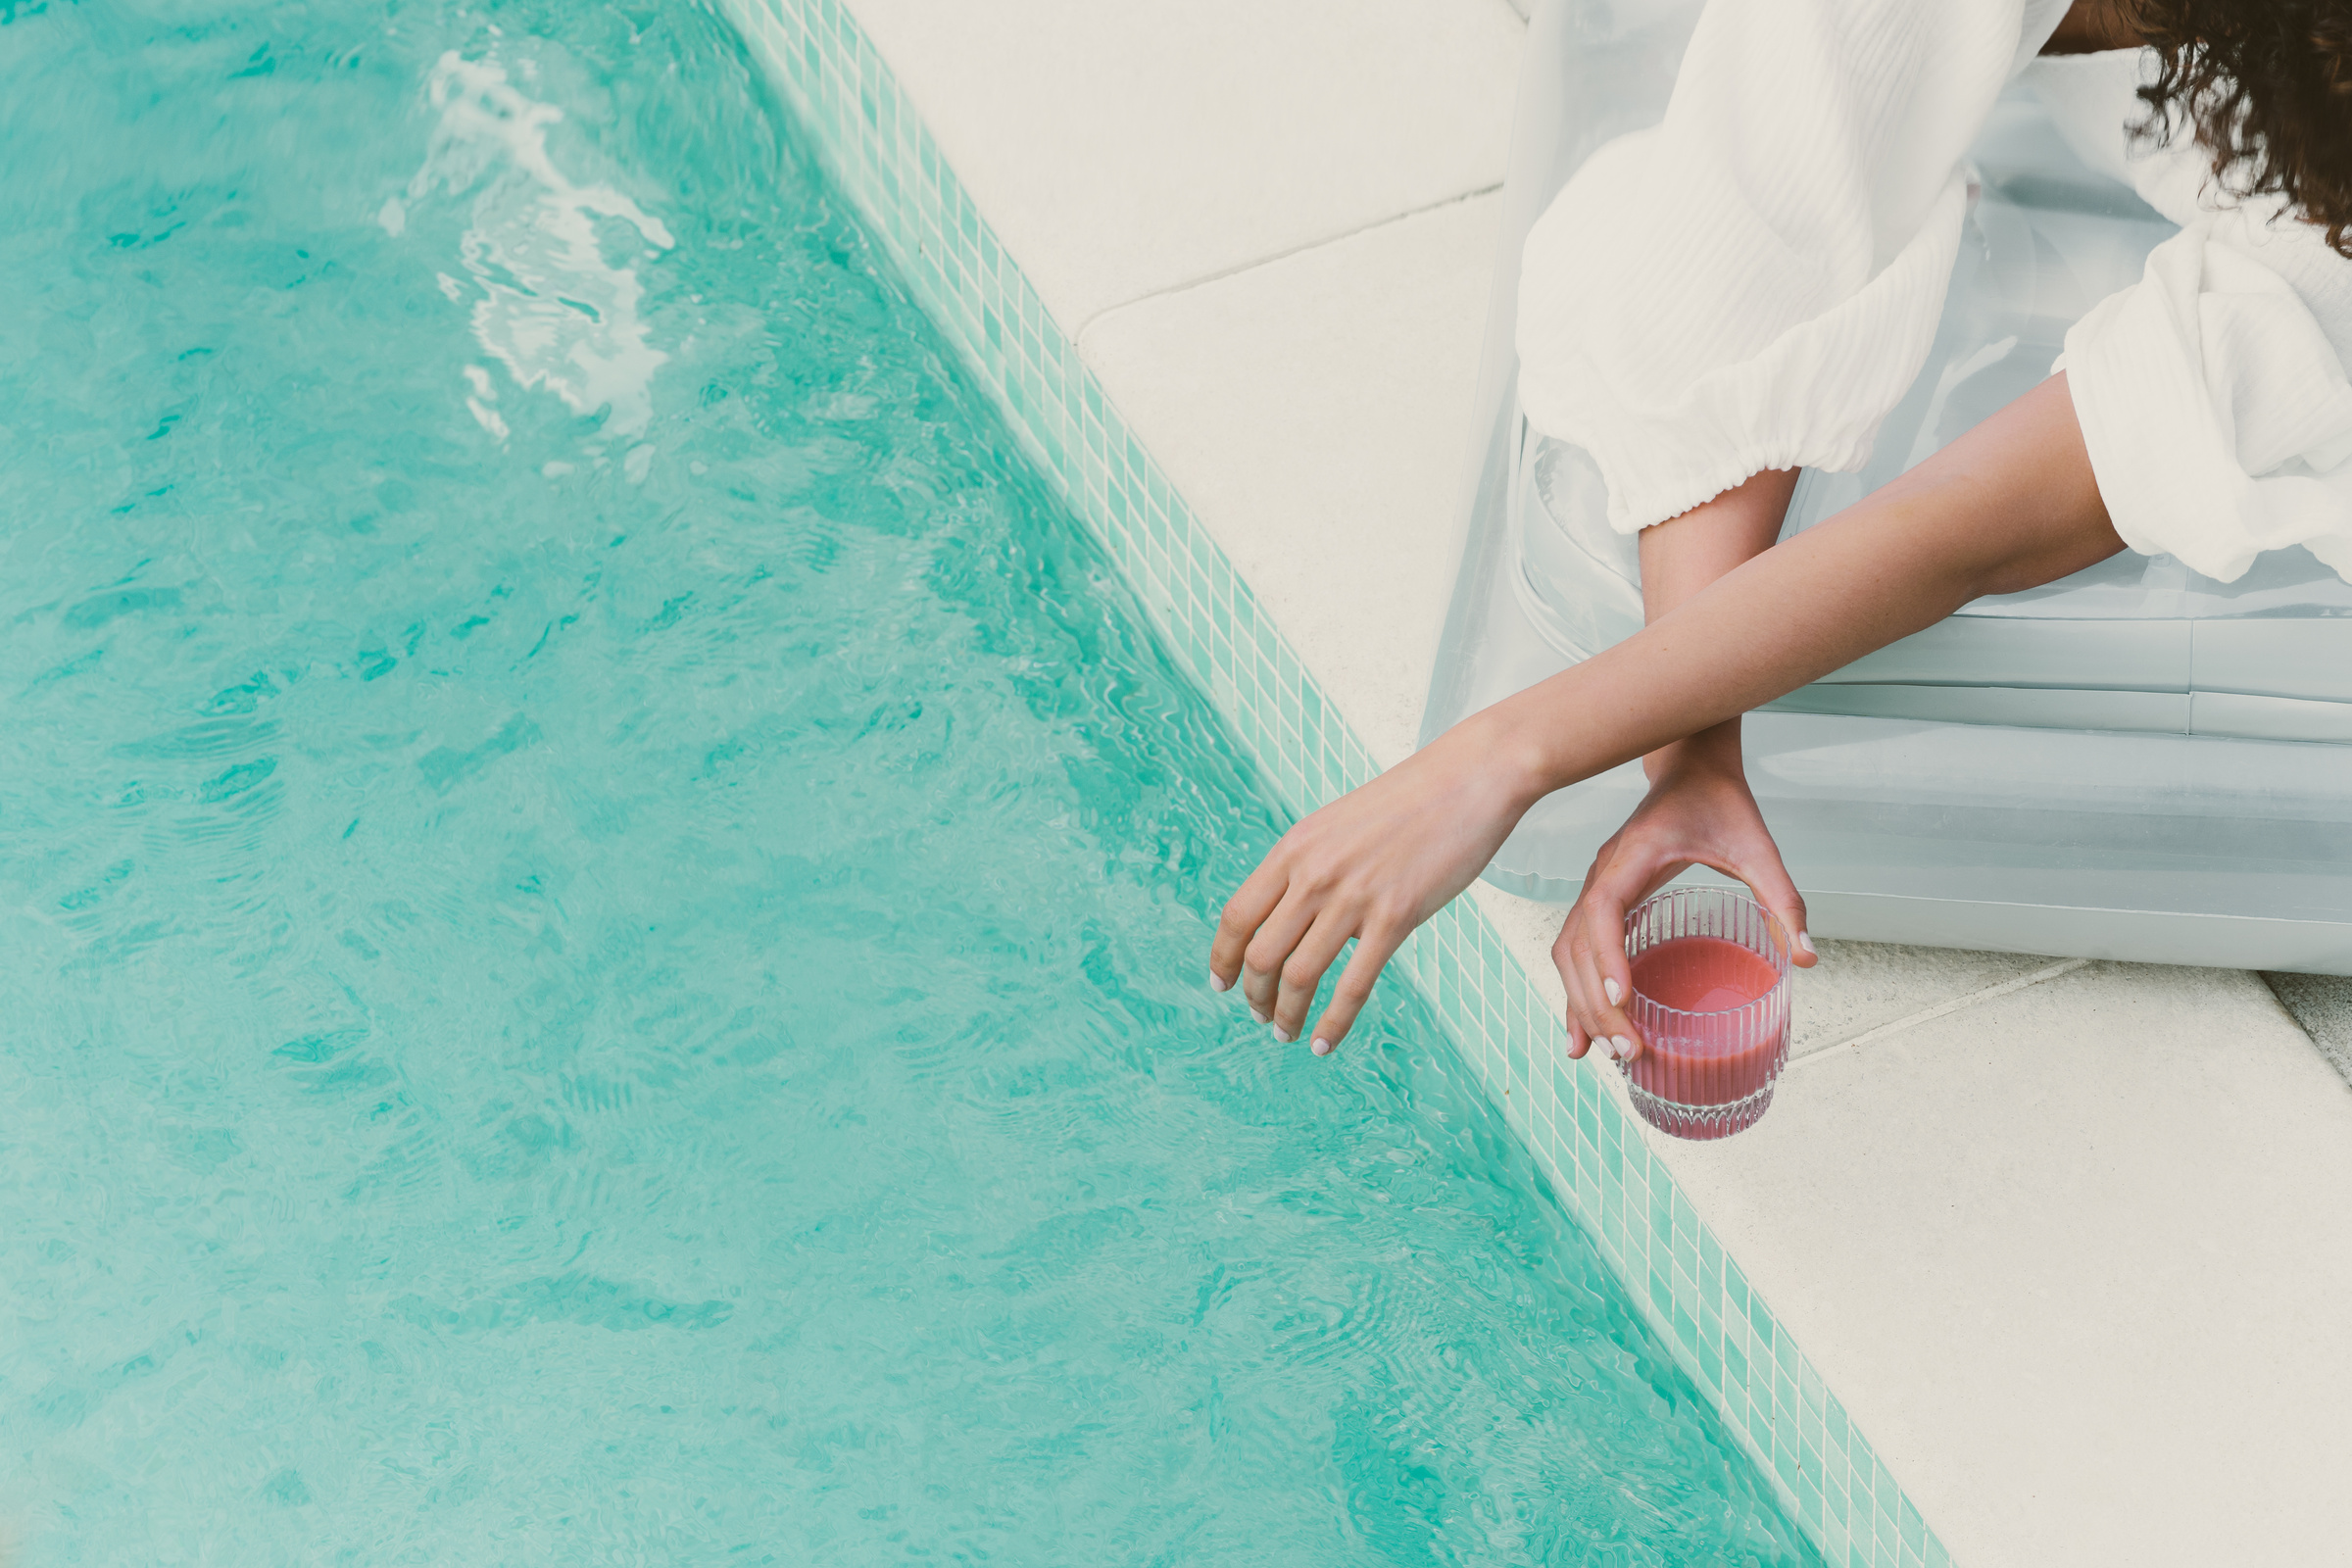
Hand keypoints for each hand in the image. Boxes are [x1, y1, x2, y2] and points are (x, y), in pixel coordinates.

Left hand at [1208, 710, 1543, 1055]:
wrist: (1468, 780)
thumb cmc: (1408, 803)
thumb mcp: (1337, 824)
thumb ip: (1307, 865)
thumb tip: (1284, 911)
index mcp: (1295, 848)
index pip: (1238, 916)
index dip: (1224, 958)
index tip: (1222, 984)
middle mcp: (1315, 873)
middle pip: (1261, 953)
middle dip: (1255, 995)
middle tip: (1263, 1016)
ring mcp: (1354, 896)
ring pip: (1299, 975)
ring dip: (1287, 1014)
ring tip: (1288, 1035)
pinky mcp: (1395, 917)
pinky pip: (1353, 985)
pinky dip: (1332, 1023)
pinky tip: (1325, 1044)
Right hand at [1556, 727, 1814, 1062]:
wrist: (1690, 765)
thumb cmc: (1720, 802)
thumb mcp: (1758, 848)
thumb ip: (1782, 900)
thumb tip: (1808, 959)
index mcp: (1631, 858)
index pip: (1602, 911)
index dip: (1608, 957)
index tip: (1625, 1000)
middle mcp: (1601, 875)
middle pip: (1576, 947)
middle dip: (1595, 1003)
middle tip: (1628, 1051)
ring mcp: (1595, 887)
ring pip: (1568, 953)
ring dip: (1579, 1003)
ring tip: (1597, 1054)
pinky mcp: (1601, 900)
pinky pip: (1576, 949)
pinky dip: (1577, 989)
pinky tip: (1583, 1029)